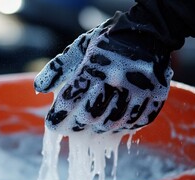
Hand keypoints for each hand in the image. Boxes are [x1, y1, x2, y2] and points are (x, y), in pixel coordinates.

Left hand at [34, 16, 172, 133]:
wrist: (148, 32)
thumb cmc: (106, 42)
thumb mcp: (79, 49)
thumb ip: (58, 68)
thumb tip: (39, 88)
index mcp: (96, 66)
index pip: (71, 100)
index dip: (58, 116)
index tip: (51, 124)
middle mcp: (118, 79)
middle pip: (90, 116)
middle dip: (74, 128)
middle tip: (66, 130)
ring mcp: (139, 90)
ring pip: (112, 123)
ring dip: (96, 131)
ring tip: (87, 130)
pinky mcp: (155, 97)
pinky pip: (134, 123)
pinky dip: (119, 129)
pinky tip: (110, 127)